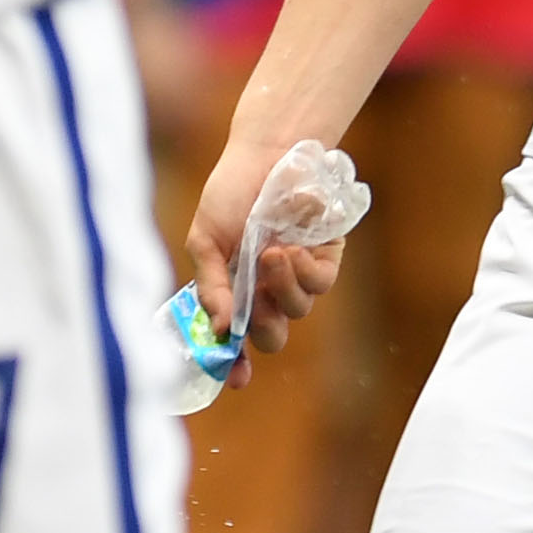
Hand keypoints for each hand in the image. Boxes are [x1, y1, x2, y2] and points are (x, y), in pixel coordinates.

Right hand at [184, 123, 349, 351]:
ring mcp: (298, 274)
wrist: (265, 152)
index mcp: (235, 292)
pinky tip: (291, 250)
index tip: (236, 379)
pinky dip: (306, 273)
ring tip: (271, 253)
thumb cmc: (231, 194)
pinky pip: (322, 282)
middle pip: (273, 335)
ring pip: (299, 309)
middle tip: (254, 302)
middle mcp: (268, 290)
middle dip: (264, 326)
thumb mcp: (206, 239)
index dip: (236, 365)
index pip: (238, 340)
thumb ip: (210, 285)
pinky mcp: (326, 255)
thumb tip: (217, 327)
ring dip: (283, 289)